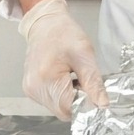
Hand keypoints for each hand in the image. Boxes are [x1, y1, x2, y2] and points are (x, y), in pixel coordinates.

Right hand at [18, 0, 108, 119]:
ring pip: (58, 107)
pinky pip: (51, 100)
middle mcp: (34, 88)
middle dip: (78, 100)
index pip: (69, 108)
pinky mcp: (31, 89)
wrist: (45, 24)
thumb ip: (93, 82)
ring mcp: (31, 90)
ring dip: (71, 97)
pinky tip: (65, 78)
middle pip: (63, 110)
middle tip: (84, 80)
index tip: (94, 92)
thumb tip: (102, 105)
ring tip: (74, 76)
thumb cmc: (64, 34)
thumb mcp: (85, 54)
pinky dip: (62, 94)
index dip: (86, 104)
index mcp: (46, 79)